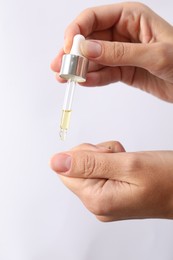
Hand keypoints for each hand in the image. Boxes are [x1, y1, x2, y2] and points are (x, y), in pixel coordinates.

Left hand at [50, 141, 172, 220]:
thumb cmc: (167, 179)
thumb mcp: (127, 164)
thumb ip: (88, 163)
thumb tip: (56, 162)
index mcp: (97, 200)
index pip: (66, 170)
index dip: (85, 154)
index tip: (106, 154)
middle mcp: (98, 204)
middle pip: (77, 168)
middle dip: (96, 154)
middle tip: (119, 157)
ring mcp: (105, 200)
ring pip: (89, 166)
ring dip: (106, 156)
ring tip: (127, 161)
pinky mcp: (112, 193)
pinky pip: (100, 171)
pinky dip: (112, 161)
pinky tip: (128, 165)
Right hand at [51, 2, 172, 101]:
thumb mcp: (154, 54)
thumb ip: (120, 52)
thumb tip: (88, 49)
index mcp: (131, 17)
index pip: (94, 18)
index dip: (77, 31)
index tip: (68, 48)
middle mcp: (123, 33)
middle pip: (90, 40)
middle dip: (73, 53)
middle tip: (60, 67)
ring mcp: (122, 53)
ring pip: (94, 59)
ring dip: (79, 69)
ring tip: (66, 79)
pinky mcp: (124, 70)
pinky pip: (104, 73)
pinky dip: (93, 79)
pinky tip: (83, 83)